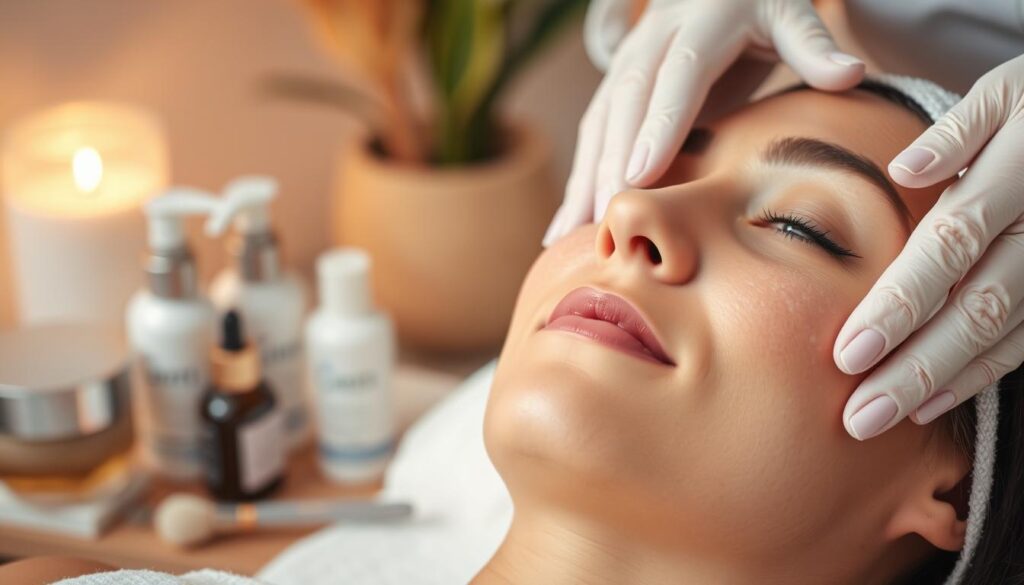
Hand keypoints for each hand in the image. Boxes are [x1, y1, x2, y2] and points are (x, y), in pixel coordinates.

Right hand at [544, 0, 865, 245]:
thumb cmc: (758, 5)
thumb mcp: (790, 12)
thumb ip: (812, 45)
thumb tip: (849, 74)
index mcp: (698, 28)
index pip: (676, 80)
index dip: (657, 126)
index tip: (641, 173)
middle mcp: (650, 45)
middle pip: (626, 107)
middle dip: (610, 164)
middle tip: (606, 218)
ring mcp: (625, 66)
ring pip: (599, 125)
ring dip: (584, 179)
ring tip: (572, 234)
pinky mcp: (613, 90)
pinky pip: (591, 137)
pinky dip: (577, 182)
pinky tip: (564, 226)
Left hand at [837, 54, 1023, 439]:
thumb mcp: (1005, 93)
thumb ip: (957, 132)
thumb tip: (905, 168)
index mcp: (1018, 175)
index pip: (951, 247)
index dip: (901, 303)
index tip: (848, 352)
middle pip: (977, 308)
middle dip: (914, 367)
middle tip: (857, 417)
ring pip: (1002, 334)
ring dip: (940, 383)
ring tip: (880, 420)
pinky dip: (979, 376)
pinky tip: (930, 404)